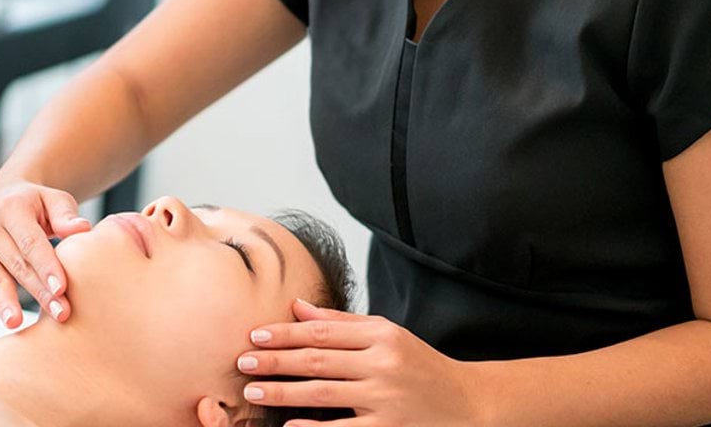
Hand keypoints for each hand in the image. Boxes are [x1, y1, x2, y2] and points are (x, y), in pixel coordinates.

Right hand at [0, 180, 91, 328]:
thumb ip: (65, 214)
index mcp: (12, 209)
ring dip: (5, 302)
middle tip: (60, 314)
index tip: (62, 288)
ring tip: (15, 323)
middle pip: (17, 265)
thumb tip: (81, 228)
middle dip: (39, 291)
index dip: (47, 265)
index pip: (31, 242)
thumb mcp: (53, 199)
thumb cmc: (37, 205)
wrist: (3, 198)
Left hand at [236, 299, 485, 425]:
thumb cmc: (420, 365)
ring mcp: (386, 400)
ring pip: (324, 394)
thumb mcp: (387, 335)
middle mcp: (383, 364)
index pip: (323, 332)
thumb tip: (297, 308)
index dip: (285, 333)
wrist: (467, 402)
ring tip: (254, 392)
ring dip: (284, 393)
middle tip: (242, 362)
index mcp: (381, 336)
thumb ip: (342, 324)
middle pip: (317, 360)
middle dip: (275, 361)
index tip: (254, 335)